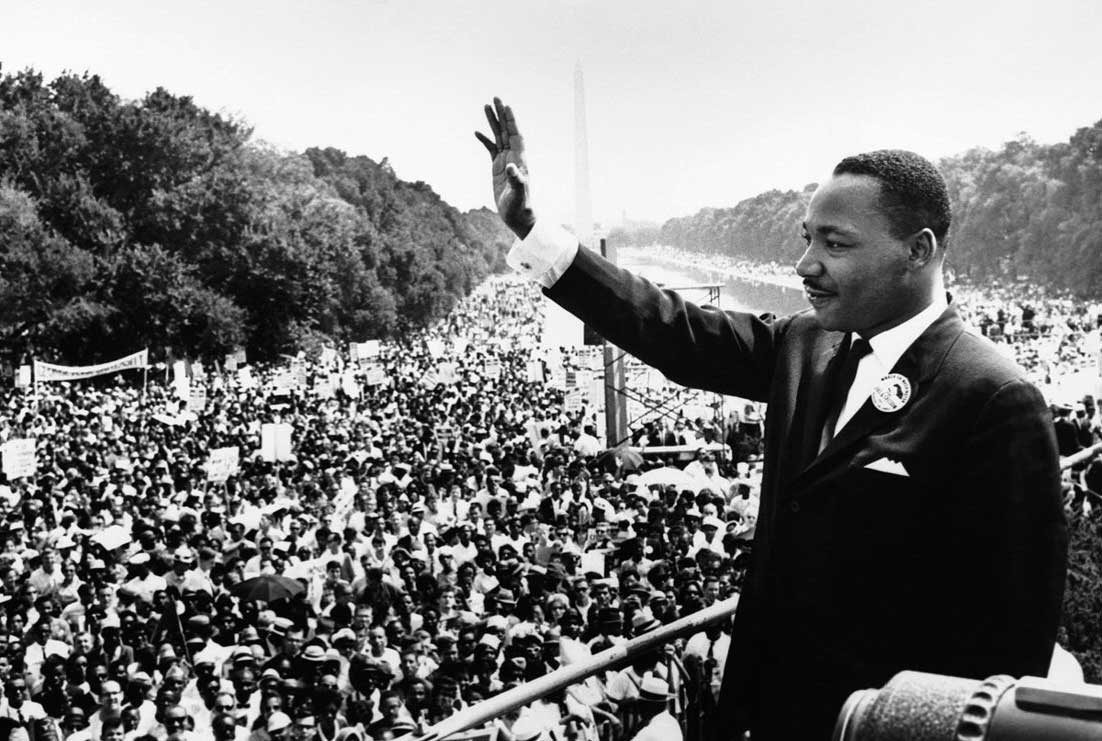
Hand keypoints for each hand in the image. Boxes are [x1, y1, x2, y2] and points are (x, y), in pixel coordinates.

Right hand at [475, 97, 535, 238]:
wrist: (518, 216)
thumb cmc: (520, 206)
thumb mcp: (518, 194)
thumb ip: (516, 180)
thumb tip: (511, 167)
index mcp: (520, 159)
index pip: (516, 135)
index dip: (511, 121)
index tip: (506, 106)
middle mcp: (514, 157)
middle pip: (507, 131)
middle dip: (501, 114)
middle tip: (495, 98)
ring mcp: (505, 161)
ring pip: (499, 136)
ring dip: (493, 122)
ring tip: (486, 106)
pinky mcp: (497, 168)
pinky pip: (491, 149)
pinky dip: (485, 140)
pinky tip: (477, 132)